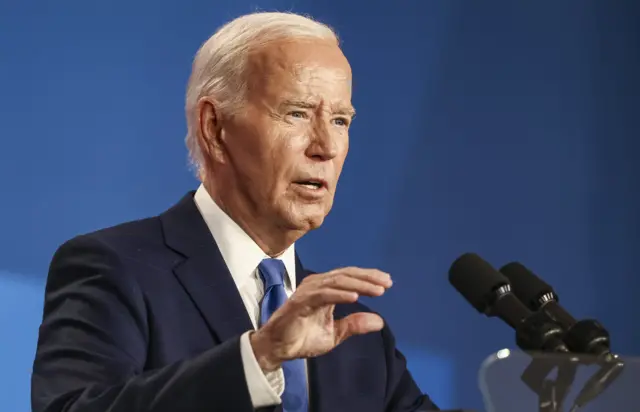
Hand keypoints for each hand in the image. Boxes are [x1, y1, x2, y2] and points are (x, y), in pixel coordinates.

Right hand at [250, 267, 391, 371]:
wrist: (278, 349)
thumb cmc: (303, 338)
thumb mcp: (335, 333)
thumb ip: (355, 324)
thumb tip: (380, 321)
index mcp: (325, 289)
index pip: (349, 277)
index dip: (368, 277)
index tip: (387, 282)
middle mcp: (316, 285)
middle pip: (345, 275)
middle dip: (368, 278)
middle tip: (387, 283)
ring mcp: (308, 292)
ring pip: (336, 281)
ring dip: (358, 284)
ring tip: (376, 290)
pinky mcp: (300, 302)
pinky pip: (323, 295)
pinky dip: (340, 295)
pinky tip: (355, 297)